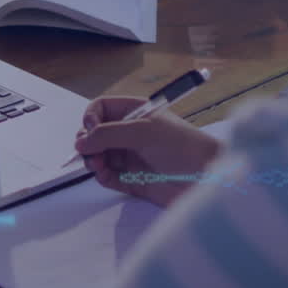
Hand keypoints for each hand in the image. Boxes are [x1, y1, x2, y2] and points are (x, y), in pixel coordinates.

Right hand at [73, 96, 223, 207]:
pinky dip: (101, 176)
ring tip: (98, 166)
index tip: (90, 130)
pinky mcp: (132, 179)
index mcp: (135, 113)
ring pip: (98, 155)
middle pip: (95, 133)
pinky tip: (105, 175)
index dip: (91, 117)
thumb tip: (81, 142)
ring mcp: (130, 156)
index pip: (101, 108)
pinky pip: (107, 176)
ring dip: (92, 160)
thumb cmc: (183, 147)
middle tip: (89, 152)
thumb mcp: (143, 132)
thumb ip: (108, 134)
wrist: (206, 178)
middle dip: (88, 141)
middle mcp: (130, 133)